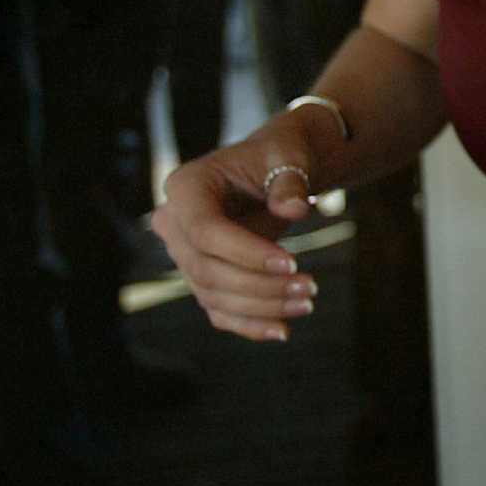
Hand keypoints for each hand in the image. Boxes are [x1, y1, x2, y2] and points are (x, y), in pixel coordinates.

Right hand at [149, 133, 320, 342]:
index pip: (205, 231)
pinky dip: (249, 323)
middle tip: (311, 287)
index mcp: (186, 186)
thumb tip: (294, 209)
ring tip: (308, 302)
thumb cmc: (282, 156)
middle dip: (259, 285)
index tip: (293, 263)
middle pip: (206, 269)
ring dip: (261, 306)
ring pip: (212, 295)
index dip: (246, 252)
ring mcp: (183, 254)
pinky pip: (218, 309)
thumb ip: (290, 179)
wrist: (277, 169)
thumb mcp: (289, 155)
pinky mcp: (201, 277)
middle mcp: (174, 223)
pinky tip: (281, 330)